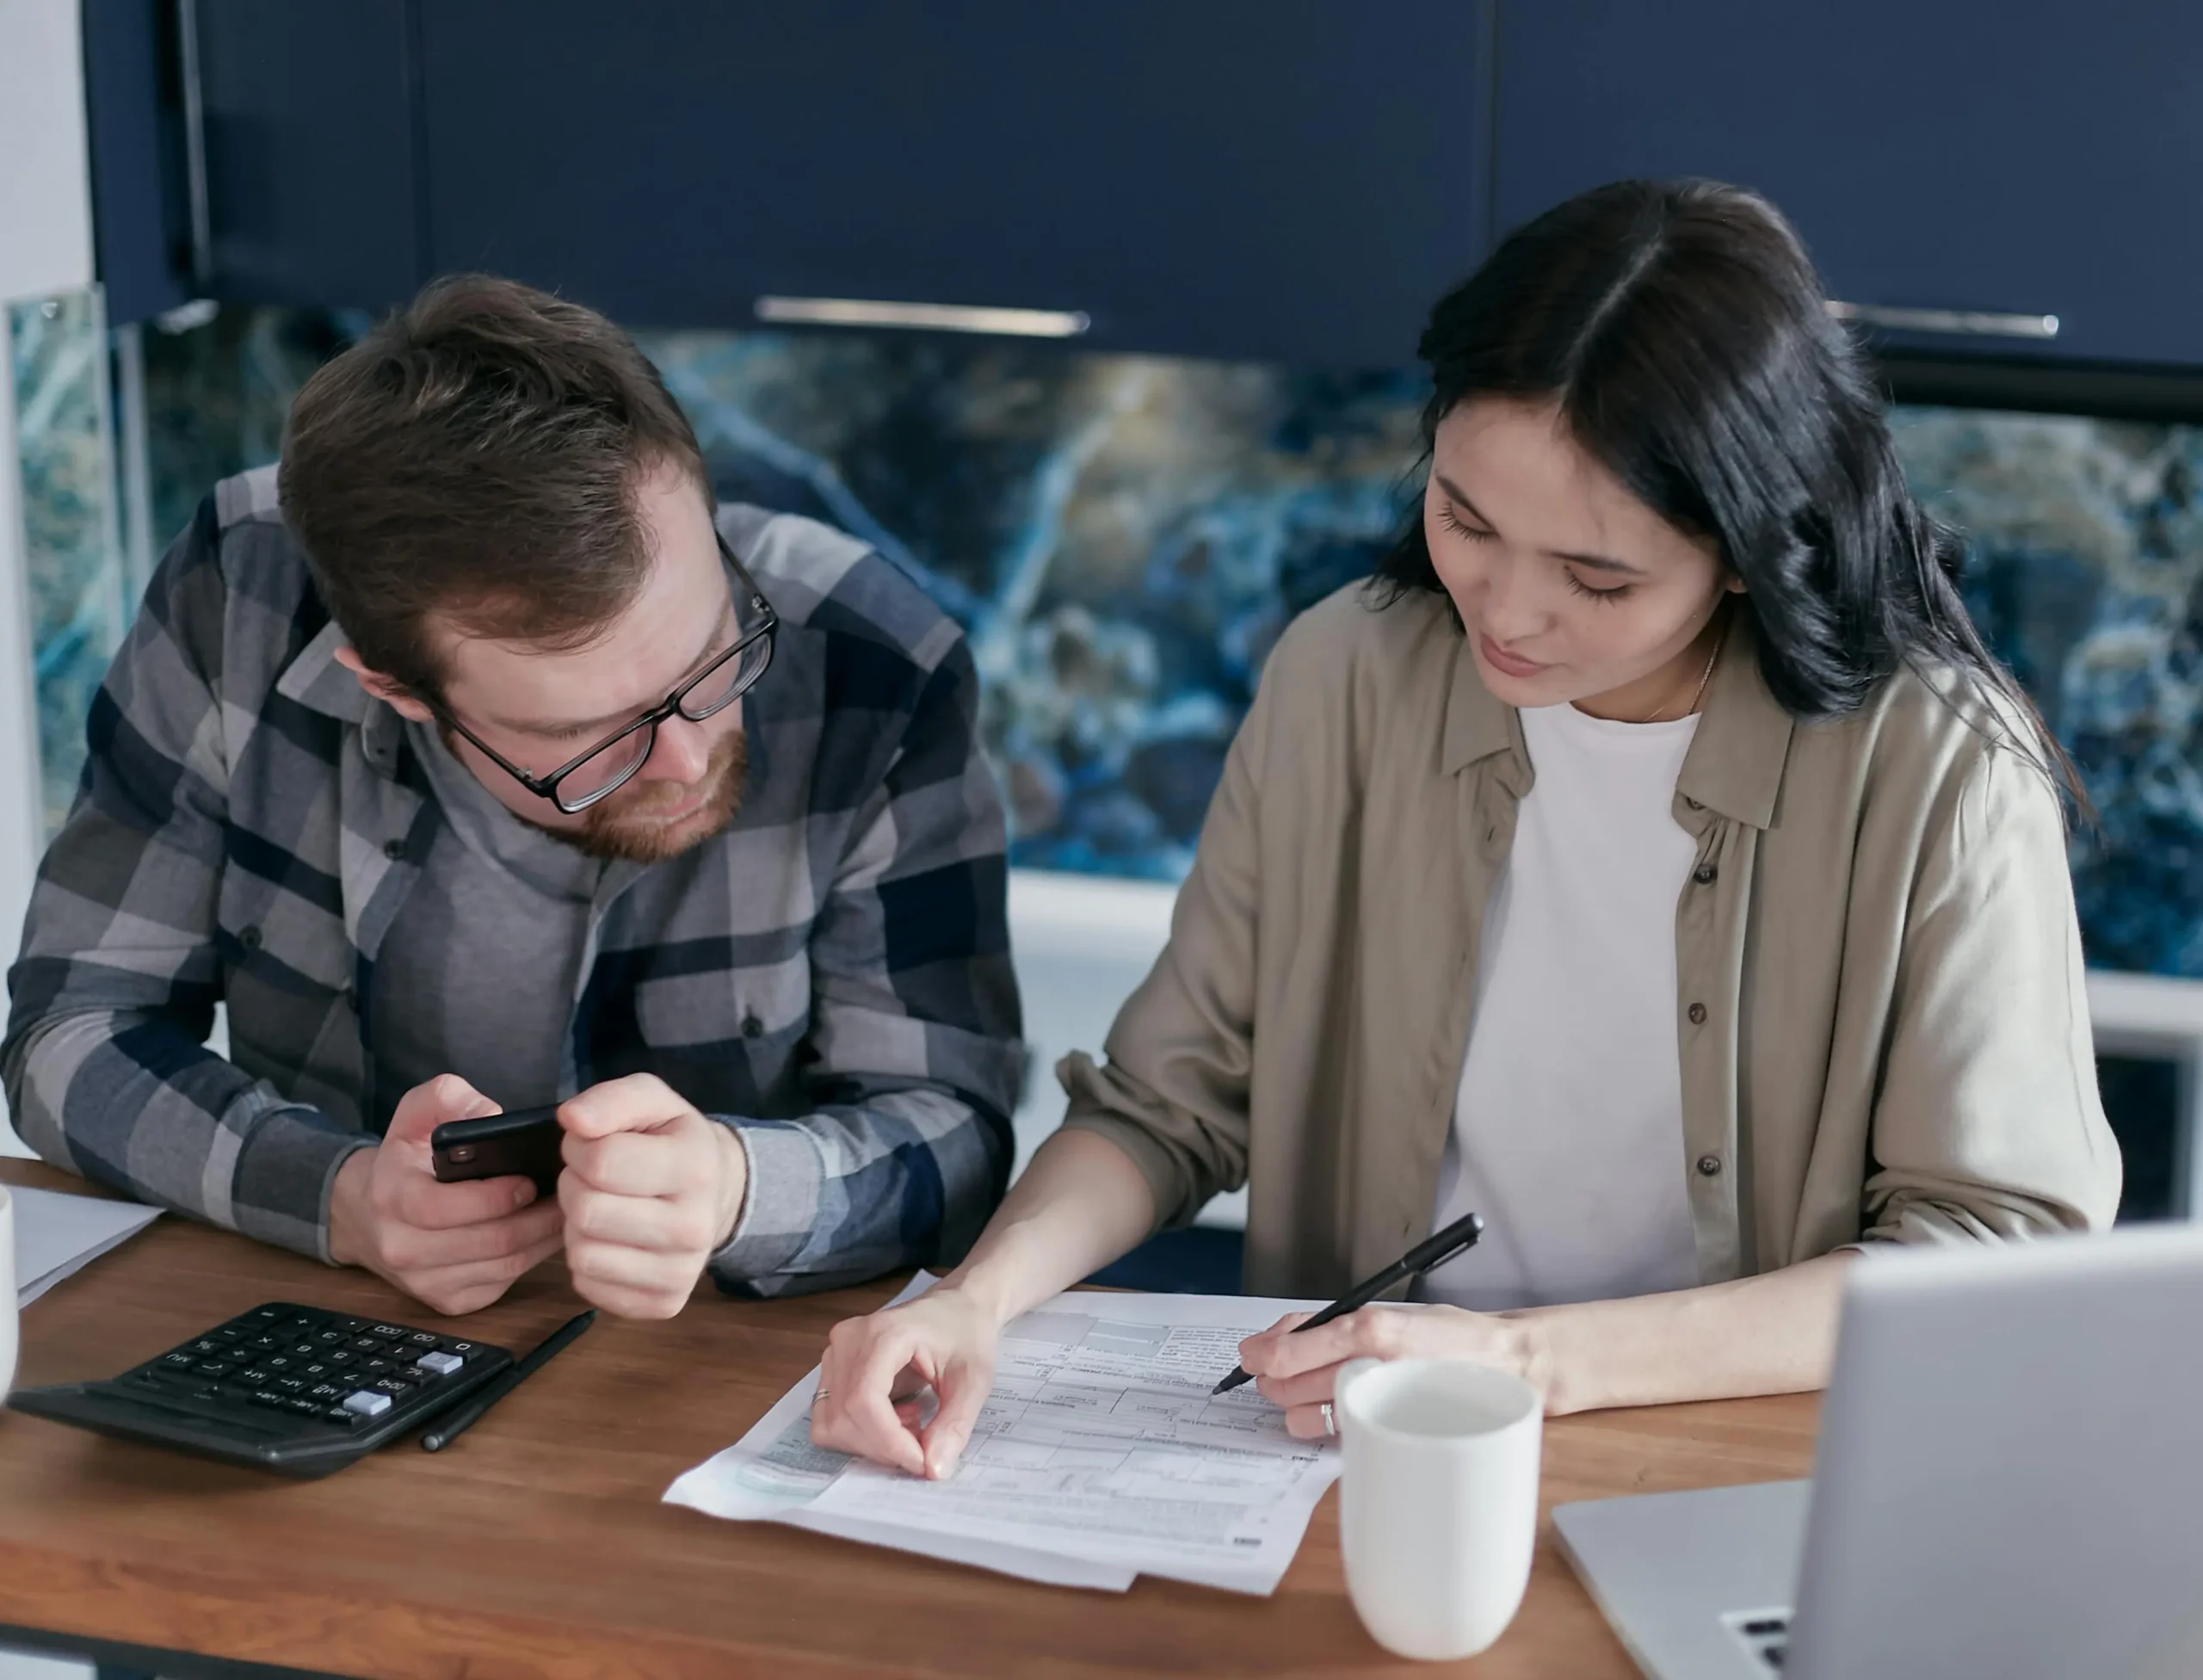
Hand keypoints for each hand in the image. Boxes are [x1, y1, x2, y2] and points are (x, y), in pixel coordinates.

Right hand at [327, 1074, 565, 1314]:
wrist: (367, 1215)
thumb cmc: (405, 1158)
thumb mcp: (416, 1112)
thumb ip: (450, 1097)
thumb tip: (489, 1115)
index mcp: (392, 1198)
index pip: (444, 1208)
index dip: (494, 1197)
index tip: (529, 1181)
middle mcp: (402, 1248)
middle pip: (488, 1241)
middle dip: (536, 1218)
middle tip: (571, 1194)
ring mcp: (425, 1281)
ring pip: (503, 1266)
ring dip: (543, 1239)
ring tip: (568, 1210)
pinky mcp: (449, 1302)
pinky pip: (503, 1283)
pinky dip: (533, 1259)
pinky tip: (548, 1233)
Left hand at [557, 1073, 746, 1319]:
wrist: (717, 1192)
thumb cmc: (672, 1141)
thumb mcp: (650, 1101)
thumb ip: (609, 1100)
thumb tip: (571, 1119)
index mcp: (696, 1166)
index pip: (602, 1161)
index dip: (579, 1148)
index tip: (590, 1145)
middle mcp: (695, 1226)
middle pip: (588, 1211)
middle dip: (575, 1187)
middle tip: (596, 1179)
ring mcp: (682, 1271)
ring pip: (583, 1253)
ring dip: (579, 1227)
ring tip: (604, 1207)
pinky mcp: (665, 1303)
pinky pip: (589, 1285)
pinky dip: (589, 1261)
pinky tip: (612, 1240)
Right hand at [811, 1286, 1000, 1478]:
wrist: (957, 1307)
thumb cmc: (966, 1333)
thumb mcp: (974, 1379)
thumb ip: (954, 1424)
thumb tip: (932, 1469)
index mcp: (884, 1333)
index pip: (864, 1401)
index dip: (889, 1443)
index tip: (922, 1462)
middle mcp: (849, 1340)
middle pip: (845, 1417)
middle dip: (884, 1448)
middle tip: (923, 1447)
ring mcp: (836, 1352)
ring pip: (831, 1423)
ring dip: (870, 1442)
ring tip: (911, 1424)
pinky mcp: (834, 1367)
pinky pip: (830, 1417)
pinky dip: (860, 1432)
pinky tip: (895, 1417)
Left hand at [1236, 1304, 1549, 1438]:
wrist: (1503, 1362)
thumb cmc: (1445, 1335)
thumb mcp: (1389, 1312)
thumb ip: (1336, 1324)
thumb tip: (1281, 1337)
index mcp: (1370, 1324)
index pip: (1294, 1345)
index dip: (1262, 1353)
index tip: (1250, 1355)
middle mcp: (1372, 1363)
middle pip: (1291, 1381)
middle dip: (1271, 1380)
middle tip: (1267, 1377)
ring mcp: (1380, 1399)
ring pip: (1305, 1412)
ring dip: (1291, 1407)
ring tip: (1294, 1398)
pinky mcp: (1390, 1426)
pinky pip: (1336, 1431)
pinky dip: (1320, 1423)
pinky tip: (1323, 1413)